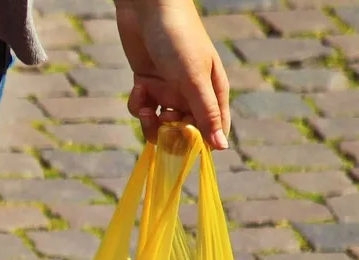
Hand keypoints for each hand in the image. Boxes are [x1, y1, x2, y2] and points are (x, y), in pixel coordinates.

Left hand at [115, 0, 230, 150]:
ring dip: (151, 123)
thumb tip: (220, 147)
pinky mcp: (147, 84)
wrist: (148, 7)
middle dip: (171, 133)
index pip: (213, 129)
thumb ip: (205, 112)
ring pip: (160, 124)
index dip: (200, 143)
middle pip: (183, 131)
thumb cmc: (179, 38)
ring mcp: (168, 89)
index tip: (186, 147)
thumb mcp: (193, 78)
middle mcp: (192, 93)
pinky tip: (138, 88)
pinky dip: (138, 105)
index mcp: (213, 91)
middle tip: (163, 120)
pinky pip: (142, 108)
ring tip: (146, 109)